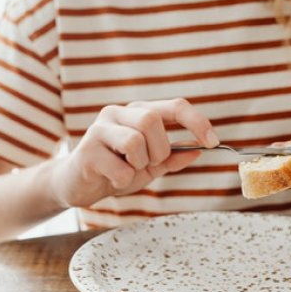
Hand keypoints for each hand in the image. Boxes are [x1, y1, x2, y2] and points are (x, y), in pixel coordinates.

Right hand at [49, 98, 218, 207]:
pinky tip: (112, 180)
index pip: (174, 106)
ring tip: (128, 171)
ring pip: (135, 141)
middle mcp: (118, 113)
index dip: (197, 122)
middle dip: (160, 149)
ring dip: (140, 165)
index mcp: (138, 113)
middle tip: (149, 164)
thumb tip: (199, 150)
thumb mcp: (150, 166)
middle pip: (152, 120)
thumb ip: (173, 157)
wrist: (77, 186)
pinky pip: (120, 168)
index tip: (213, 142)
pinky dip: (124, 180)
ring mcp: (100, 129)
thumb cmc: (115, 171)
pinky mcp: (87, 150)